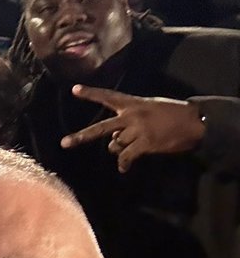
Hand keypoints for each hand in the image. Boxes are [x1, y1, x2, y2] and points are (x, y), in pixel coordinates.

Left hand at [60, 84, 205, 172]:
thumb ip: (128, 121)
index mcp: (132, 103)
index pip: (107, 96)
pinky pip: (126, 157)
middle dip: (81, 137)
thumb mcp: (148, 108)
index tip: (74, 89)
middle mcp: (131, 116)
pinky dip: (123, 164)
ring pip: (115, 145)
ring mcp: (137, 130)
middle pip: (101, 128)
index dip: (91, 93)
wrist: (193, 122)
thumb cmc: (170, 113)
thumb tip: (114, 140)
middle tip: (64, 143)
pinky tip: (124, 168)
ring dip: (119, 148)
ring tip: (132, 146)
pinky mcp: (145, 143)